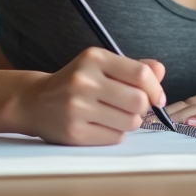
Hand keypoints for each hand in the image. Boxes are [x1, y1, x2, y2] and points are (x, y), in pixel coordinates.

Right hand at [13, 47, 165, 144]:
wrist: (35, 101)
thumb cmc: (76, 82)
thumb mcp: (101, 66)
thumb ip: (133, 67)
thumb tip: (160, 71)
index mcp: (94, 58)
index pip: (140, 73)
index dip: (156, 88)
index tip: (157, 97)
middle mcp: (84, 81)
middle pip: (138, 101)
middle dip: (143, 107)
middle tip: (134, 107)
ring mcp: (77, 108)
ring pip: (130, 122)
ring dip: (130, 122)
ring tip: (115, 115)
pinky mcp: (74, 132)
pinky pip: (115, 137)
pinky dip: (116, 133)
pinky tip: (101, 125)